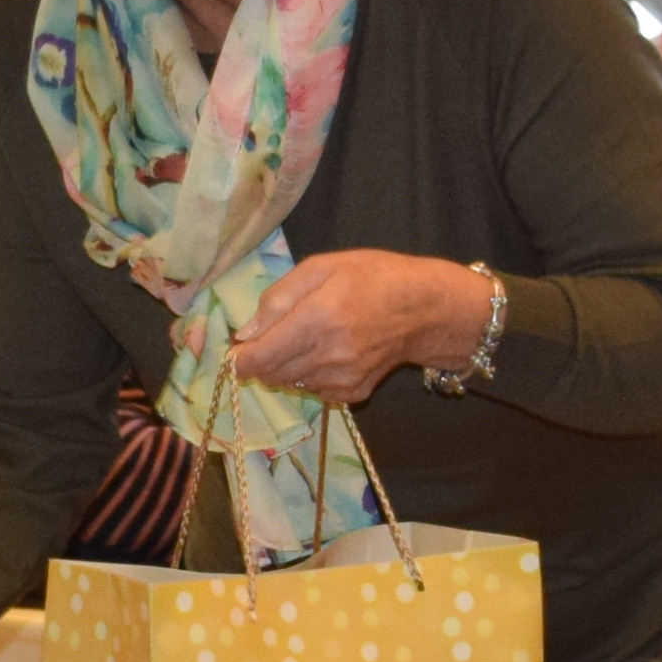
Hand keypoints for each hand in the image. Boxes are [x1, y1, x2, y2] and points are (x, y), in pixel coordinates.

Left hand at [227, 253, 493, 408]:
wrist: (425, 309)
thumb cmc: (372, 278)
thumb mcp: (322, 267)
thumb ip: (278, 298)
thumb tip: (245, 334)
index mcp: (317, 318)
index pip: (259, 357)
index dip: (239, 357)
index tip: (237, 349)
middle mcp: (328, 355)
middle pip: (270, 373)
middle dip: (263, 358)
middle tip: (280, 333)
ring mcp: (342, 379)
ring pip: (289, 382)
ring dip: (286, 365)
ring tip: (310, 337)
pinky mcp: (353, 395)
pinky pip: (313, 390)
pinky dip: (310, 375)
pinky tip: (329, 352)